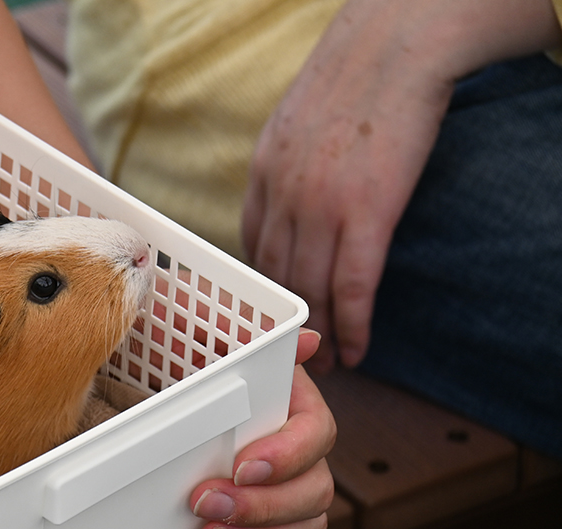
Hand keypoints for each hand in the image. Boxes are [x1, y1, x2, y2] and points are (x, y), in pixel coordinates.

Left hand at [188, 328, 334, 528]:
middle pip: (313, 488)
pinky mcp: (276, 524)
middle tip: (206, 502)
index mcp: (297, 406)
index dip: (285, 454)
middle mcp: (304, 453)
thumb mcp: (211, 346)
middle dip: (259, 504)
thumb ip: (246, 337)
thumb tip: (303, 336)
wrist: (176, 399)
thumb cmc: (197, 368)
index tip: (243, 465)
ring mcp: (294, 492)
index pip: (316, 433)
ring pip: (304, 525)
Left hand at [242, 0, 561, 369]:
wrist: (394, 48)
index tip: (277, 306)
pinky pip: (352, 287)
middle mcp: (283, 196)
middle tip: (299, 351)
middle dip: (287, 321)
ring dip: (321, 335)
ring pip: (311, 290)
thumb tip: (290, 193)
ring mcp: (321, 208)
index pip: (253, 244)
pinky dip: (354, 325)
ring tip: (332, 361)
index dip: (266, 284)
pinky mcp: (366, 215)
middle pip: (278, 275)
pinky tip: (359, 348)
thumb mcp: (295, 122)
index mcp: (264, 172)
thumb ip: (285, 163)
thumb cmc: (354, 79)